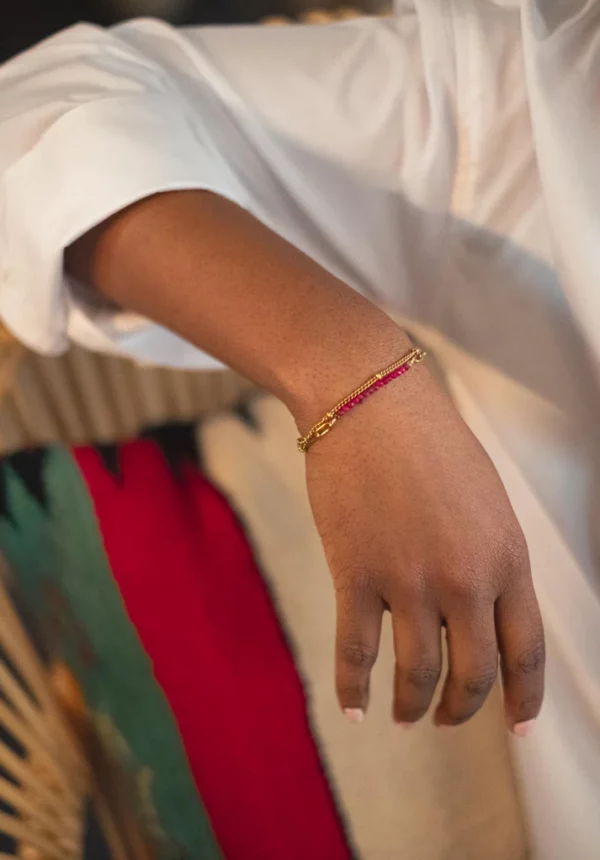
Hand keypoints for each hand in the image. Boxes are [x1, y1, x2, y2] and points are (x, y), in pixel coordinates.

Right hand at [299, 358, 543, 730]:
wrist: (370, 402)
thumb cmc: (429, 441)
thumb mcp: (485, 500)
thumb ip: (489, 559)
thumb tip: (472, 615)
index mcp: (507, 556)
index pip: (527, 649)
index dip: (524, 697)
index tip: (517, 726)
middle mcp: (466, 578)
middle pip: (475, 673)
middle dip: (462, 708)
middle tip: (448, 720)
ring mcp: (410, 581)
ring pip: (418, 673)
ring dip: (413, 706)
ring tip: (405, 717)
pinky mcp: (356, 575)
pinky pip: (357, 653)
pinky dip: (354, 690)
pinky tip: (355, 710)